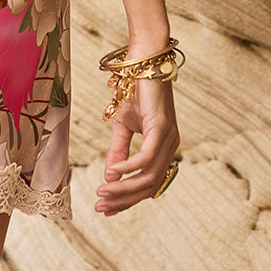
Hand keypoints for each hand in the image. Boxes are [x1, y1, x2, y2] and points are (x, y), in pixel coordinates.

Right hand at [95, 76, 180, 215]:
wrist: (143, 61)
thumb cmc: (134, 91)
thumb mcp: (122, 125)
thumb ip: (119, 151)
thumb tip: (111, 178)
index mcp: (164, 148)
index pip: (148, 184)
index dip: (127, 199)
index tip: (107, 209)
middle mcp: (170, 147)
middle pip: (149, 185)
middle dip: (124, 199)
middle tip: (100, 207)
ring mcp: (168, 139)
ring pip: (149, 175)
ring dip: (124, 188)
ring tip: (103, 193)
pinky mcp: (161, 128)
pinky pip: (146, 157)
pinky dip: (129, 167)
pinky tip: (113, 172)